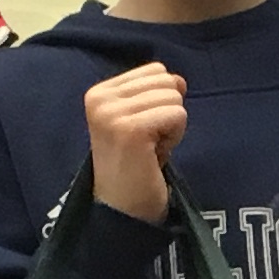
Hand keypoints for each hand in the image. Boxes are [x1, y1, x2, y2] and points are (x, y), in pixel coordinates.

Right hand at [82, 61, 187, 222]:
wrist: (122, 209)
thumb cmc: (134, 165)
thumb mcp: (140, 118)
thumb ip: (156, 93)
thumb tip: (179, 80)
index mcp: (98, 92)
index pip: (154, 70)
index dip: (160, 101)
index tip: (143, 130)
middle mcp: (100, 98)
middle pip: (166, 80)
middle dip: (167, 112)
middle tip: (148, 142)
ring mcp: (113, 113)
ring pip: (174, 98)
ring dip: (171, 127)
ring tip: (149, 149)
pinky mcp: (130, 129)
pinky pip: (177, 114)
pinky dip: (174, 137)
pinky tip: (155, 155)